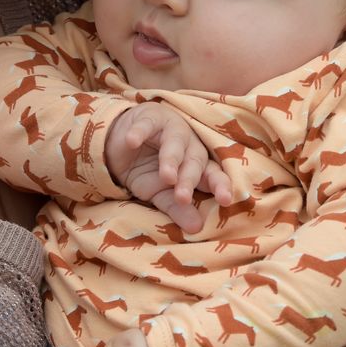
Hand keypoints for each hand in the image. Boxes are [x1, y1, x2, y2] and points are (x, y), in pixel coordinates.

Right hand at [105, 103, 231, 232]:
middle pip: (195, 159)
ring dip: (171, 158)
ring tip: (166, 176)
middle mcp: (189, 144)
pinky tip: (132, 141)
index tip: (225, 200)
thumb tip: (196, 229)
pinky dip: (139, 132)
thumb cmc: (147, 170)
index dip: (220, 185)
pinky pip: (146, 125)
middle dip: (189, 179)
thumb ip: (178, 208)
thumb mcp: (159, 194)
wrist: (120, 145)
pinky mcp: (149, 117)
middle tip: (182, 197)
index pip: (213, 174)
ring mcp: (170, 127)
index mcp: (197, 164)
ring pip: (175, 141)